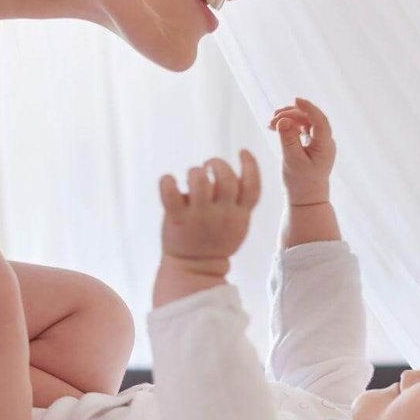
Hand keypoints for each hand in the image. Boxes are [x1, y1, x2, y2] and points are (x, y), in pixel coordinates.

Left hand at [158, 150, 261, 268]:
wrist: (195, 268)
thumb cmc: (215, 241)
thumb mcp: (237, 224)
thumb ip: (237, 201)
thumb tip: (224, 170)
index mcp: (240, 215)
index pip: (253, 186)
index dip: (250, 164)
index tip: (242, 151)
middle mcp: (222, 214)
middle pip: (226, 179)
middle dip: (217, 164)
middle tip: (208, 166)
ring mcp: (199, 217)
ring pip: (200, 181)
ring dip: (195, 172)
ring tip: (192, 177)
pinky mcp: (177, 219)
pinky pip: (170, 194)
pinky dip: (167, 182)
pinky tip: (169, 180)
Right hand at [269, 97, 334, 204]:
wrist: (305, 198)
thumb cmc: (300, 182)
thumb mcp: (291, 161)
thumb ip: (287, 140)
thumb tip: (283, 120)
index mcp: (325, 146)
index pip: (320, 121)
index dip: (309, 108)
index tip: (296, 99)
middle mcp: (324, 142)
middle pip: (309, 119)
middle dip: (290, 115)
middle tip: (272, 120)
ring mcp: (318, 142)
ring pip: (304, 122)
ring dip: (287, 119)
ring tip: (270, 123)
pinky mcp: (310, 144)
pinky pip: (300, 128)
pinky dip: (287, 126)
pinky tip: (273, 127)